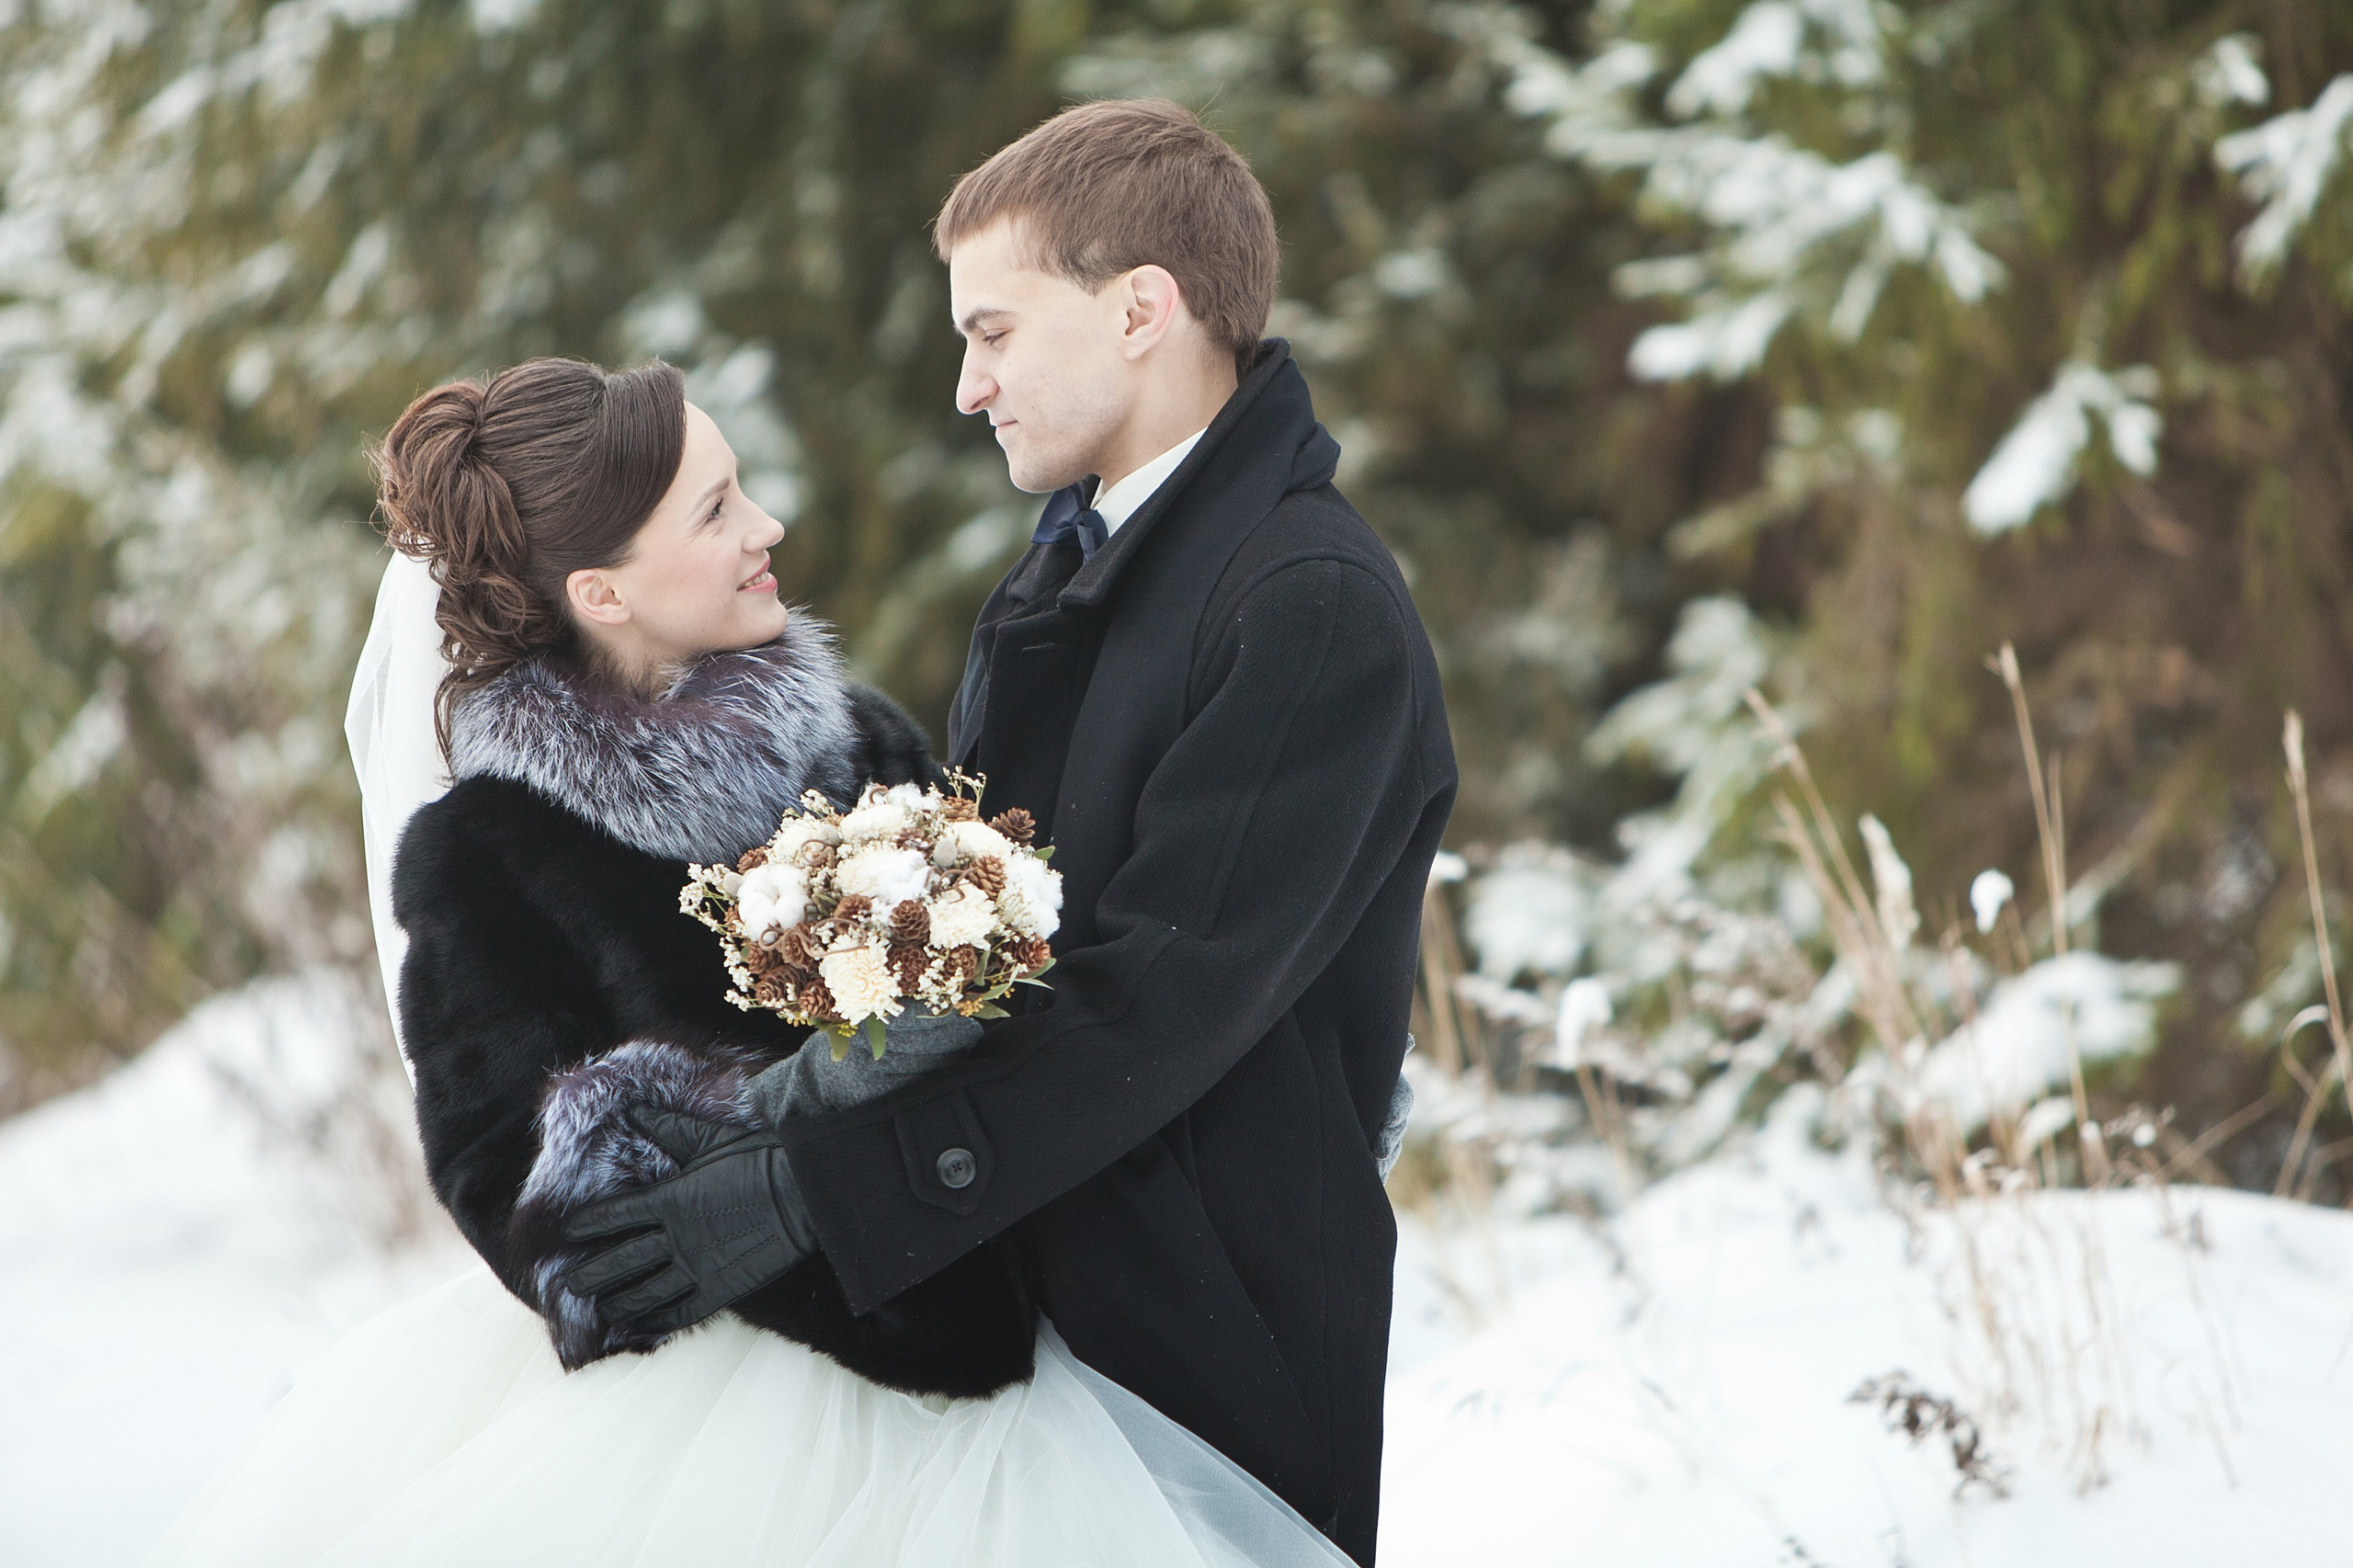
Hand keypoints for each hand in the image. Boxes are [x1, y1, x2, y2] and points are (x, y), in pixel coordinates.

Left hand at [558, 1106, 819, 1337]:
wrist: (804, 1190)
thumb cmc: (759, 1157)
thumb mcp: (709, 1138)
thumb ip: (667, 1127)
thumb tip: (632, 1108)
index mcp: (668, 1198)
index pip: (614, 1215)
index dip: (588, 1225)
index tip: (569, 1233)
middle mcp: (675, 1237)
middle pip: (620, 1261)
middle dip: (591, 1274)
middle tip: (569, 1284)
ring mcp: (697, 1266)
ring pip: (645, 1291)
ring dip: (619, 1301)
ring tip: (602, 1309)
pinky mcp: (721, 1288)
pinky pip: (681, 1311)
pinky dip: (659, 1321)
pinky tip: (645, 1325)